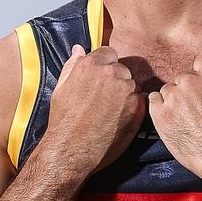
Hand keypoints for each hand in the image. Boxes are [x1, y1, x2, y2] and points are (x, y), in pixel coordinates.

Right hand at [42, 45, 146, 174]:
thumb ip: (73, 65)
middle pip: (121, 69)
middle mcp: (111, 73)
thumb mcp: (61, 88)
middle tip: (104, 99)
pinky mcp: (136, 107)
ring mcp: (126, 90)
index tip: (101, 79)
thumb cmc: (63, 120)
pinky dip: (133, 107)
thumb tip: (79, 49)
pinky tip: (118, 118)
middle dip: (115, 80)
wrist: (71, 150)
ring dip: (124, 94)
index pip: (109, 53)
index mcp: (92, 64)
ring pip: (131, 85)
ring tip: (110, 111)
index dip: (105, 66)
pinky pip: (140, 100)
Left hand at [148, 50, 201, 189]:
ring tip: (189, 119)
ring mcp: (173, 97)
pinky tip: (174, 121)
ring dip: (175, 100)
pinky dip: (160, 109)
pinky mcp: (160, 114)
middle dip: (189, 90)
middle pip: (183, 77)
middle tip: (199, 110)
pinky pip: (154, 101)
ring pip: (168, 90)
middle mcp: (189, 80)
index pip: (199, 62)